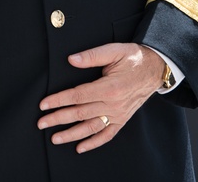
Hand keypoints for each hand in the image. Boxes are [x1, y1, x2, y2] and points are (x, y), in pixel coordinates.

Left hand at [36, 43, 164, 152]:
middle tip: (41, 123)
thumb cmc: (133, 58)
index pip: (78, 96)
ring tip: (55, 138)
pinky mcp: (123, 119)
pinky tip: (80, 147)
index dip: (59, 100)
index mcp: (109, 87)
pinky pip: (107, 135)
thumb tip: (72, 59)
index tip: (43, 105)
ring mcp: (118, 114)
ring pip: (91, 128)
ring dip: (72, 134)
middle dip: (58, 119)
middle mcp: (113, 104)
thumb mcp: (114, 50)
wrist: (156, 69)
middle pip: (81, 113)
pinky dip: (93, 143)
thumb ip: (92, 56)